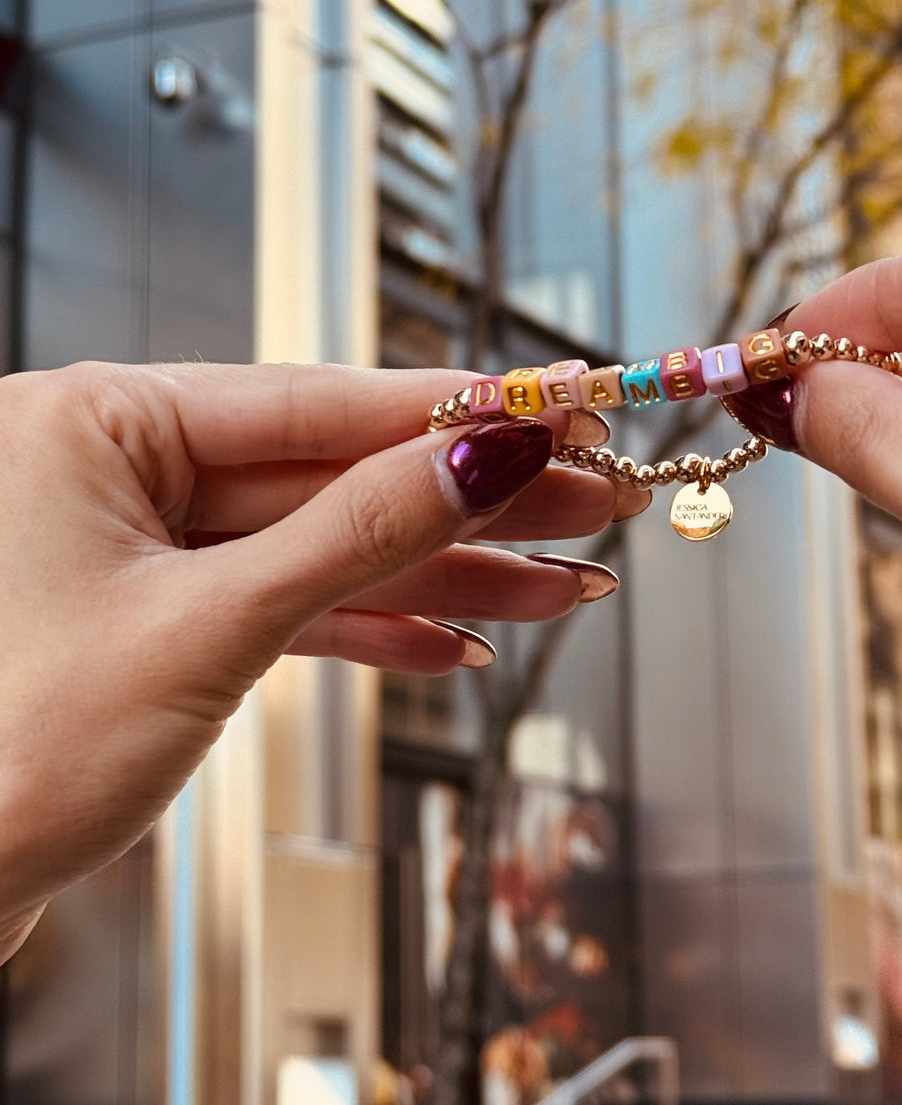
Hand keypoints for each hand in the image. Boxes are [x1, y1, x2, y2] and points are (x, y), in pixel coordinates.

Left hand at [0, 361, 638, 958]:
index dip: (450, 410)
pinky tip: (456, 642)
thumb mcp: (211, 627)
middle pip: (332, 473)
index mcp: (94, 422)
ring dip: (443, 575)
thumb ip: (358, 535)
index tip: (554, 409)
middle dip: (468, 501)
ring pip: (321, 546)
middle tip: (589, 498)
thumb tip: (482, 457)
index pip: (311, 399)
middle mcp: (113, 467)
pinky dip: (371, 628)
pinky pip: (285, 604)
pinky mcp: (158, 620)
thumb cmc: (5, 755)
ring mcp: (137, 547)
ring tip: (559, 584)